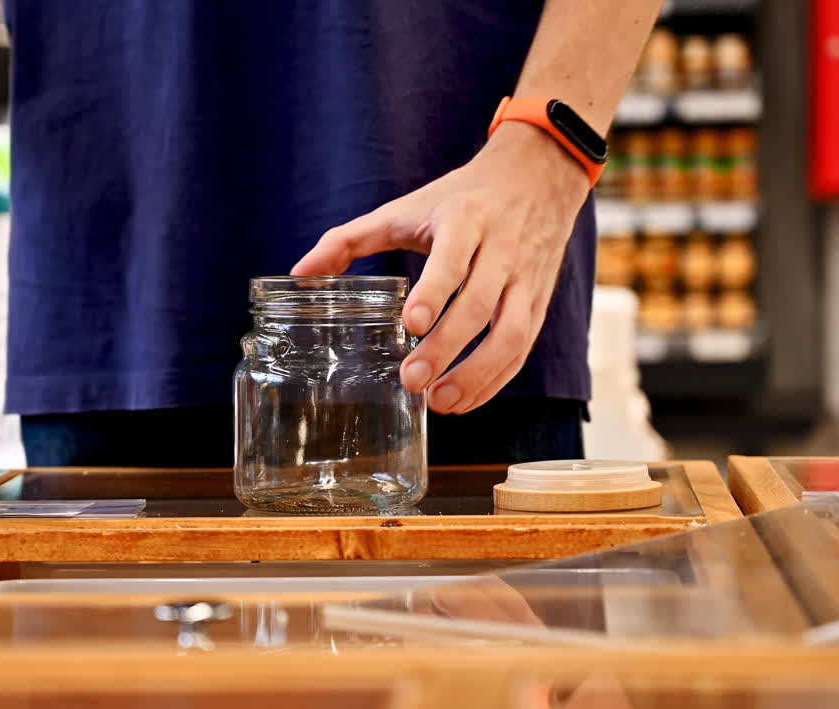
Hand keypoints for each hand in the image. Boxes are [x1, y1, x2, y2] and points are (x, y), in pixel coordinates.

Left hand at [293, 123, 589, 413]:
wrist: (538, 175)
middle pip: (480, 304)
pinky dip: (496, 379)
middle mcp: (501, 249)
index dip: (434, 292)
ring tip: (439, 402)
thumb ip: (350, 239)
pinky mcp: (539, 302)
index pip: (453, 259)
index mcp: (464, 220)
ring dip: (478, 374)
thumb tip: (298, 274)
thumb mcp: (406, 208)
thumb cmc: (461, 198)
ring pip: (512, 333)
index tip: (410, 324)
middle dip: (447, 346)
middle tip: (412, 381)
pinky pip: (523, 347)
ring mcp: (526, 279)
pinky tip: (464, 400)